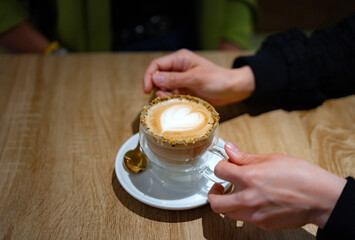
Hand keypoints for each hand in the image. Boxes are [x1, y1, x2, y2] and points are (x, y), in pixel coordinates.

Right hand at [143, 49, 254, 105]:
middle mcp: (178, 68)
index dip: (149, 76)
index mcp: (180, 59)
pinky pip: (173, 95)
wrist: (232, 89)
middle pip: (158, 77)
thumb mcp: (195, 78)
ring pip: (164, 88)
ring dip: (166, 95)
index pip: (157, 65)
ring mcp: (181, 80)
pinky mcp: (185, 89)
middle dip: (158, 88)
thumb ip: (174, 79)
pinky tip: (178, 103)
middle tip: (163, 98)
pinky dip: (172, 100)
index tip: (147, 90)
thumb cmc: (217, 80)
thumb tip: (155, 78)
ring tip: (173, 100)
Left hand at [208, 142, 346, 230]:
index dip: (220, 166)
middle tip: (219, 187)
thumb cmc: (300, 175)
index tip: (224, 166)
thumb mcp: (271, 159)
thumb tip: (229, 149)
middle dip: (213, 193)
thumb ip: (245, 157)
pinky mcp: (262, 224)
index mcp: (248, 177)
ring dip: (228, 203)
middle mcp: (247, 198)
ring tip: (238, 194)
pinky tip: (256, 202)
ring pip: (228, 213)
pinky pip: (246, 218)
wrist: (320, 197)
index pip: (219, 171)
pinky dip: (246, 210)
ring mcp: (254, 214)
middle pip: (214, 201)